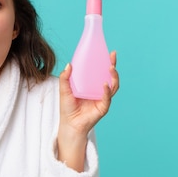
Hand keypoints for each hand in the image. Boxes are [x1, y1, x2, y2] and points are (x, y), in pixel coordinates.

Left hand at [57, 51, 118, 170]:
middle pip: (110, 76)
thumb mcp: (64, 90)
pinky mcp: (103, 108)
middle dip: (113, 66)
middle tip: (112, 56)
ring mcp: (103, 99)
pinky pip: (107, 98)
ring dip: (113, 77)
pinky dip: (107, 91)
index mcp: (92, 84)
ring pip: (113, 86)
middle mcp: (99, 90)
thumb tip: (69, 64)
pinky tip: (105, 85)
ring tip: (110, 68)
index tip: (109, 52)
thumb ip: (65, 78)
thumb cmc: (67, 108)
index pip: (100, 71)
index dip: (105, 61)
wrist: (69, 124)